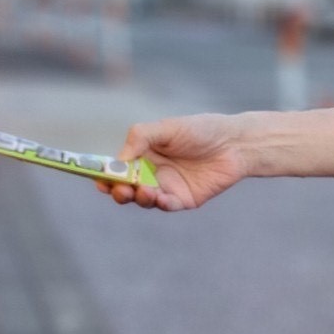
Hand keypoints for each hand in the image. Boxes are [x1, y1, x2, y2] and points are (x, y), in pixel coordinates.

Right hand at [95, 113, 247, 209]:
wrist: (234, 143)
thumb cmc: (200, 130)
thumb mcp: (166, 128)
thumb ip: (140, 138)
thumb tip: (118, 160)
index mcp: (143, 154)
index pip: (117, 168)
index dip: (105, 174)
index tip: (98, 178)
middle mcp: (152, 172)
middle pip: (126, 187)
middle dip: (118, 190)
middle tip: (118, 189)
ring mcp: (167, 187)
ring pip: (144, 199)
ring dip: (138, 197)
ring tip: (142, 190)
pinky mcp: (184, 199)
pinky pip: (167, 205)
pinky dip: (160, 203)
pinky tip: (159, 197)